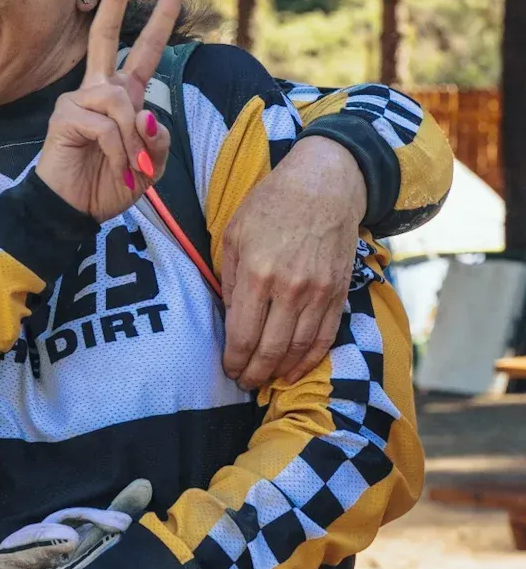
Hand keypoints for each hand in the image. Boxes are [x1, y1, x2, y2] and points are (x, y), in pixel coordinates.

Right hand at [34, 0, 182, 222]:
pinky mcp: (65, 116)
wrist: (73, 211)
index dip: (159, 16)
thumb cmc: (108, 185)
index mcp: (122, 95)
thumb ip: (156, 137)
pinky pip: (108, 126)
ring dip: (137, 143)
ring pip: (123, 103)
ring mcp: (78, 100)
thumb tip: (146, 111)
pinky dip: (122, 153)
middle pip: (105, 33)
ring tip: (133, 171)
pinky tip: (118, 171)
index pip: (143, 49)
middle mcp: (99, 90)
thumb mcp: (151, 164)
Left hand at [220, 135, 364, 389]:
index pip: (243, 335)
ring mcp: (319, 293)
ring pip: (298, 349)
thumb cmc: (271, 205)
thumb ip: (229, 279)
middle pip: (271, 349)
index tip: (228, 370)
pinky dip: (310, 359)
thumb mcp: (234, 234)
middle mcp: (290, 289)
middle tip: (244, 382)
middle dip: (255, 373)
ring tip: (267, 380)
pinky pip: (325, 337)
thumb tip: (231, 319)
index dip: (234, 360)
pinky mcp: (339, 293)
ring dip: (280, 371)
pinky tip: (296, 369)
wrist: (325, 185)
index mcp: (257, 273)